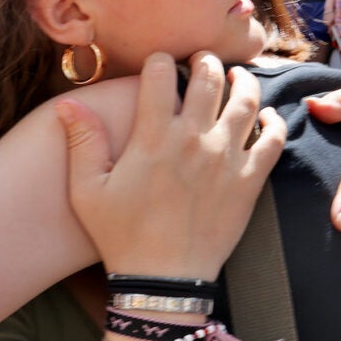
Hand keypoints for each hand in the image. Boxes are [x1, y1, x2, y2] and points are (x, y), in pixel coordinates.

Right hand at [57, 53, 285, 279]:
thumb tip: (68, 103)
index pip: (160, 73)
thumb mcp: (87, 190)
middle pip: (209, 77)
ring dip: (242, 80)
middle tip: (201, 61)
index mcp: (153, 137)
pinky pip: (273, 139)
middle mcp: (193, 139)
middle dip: (205, 60)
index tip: (159, 63)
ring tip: (235, 77)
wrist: (162, 281)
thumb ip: (82, 142)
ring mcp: (226, 158)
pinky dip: (272, 121)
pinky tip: (264, 117)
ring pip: (246, 99)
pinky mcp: (249, 180)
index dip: (159, 60)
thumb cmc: (120, 235)